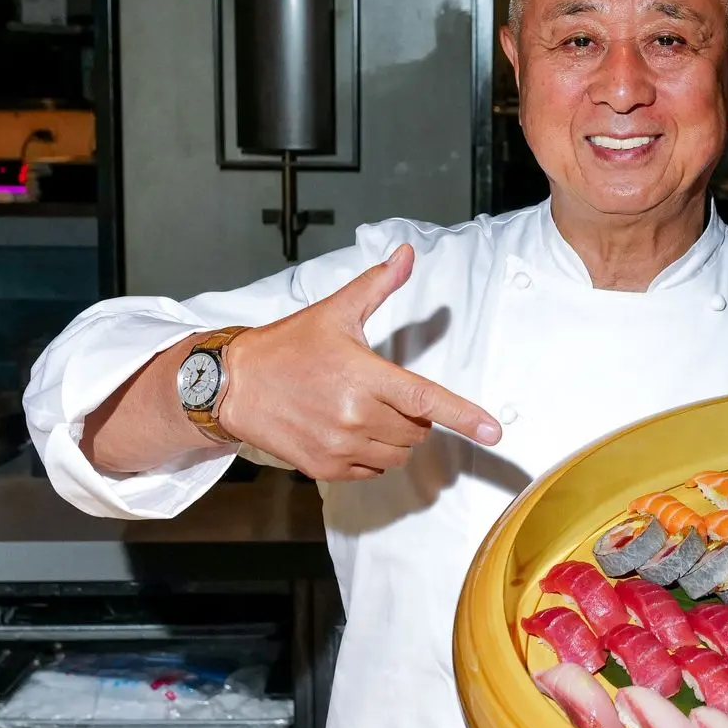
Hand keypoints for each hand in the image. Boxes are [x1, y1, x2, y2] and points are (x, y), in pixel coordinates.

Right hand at [217, 244, 500, 479]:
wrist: (233, 385)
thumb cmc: (286, 347)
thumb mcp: (335, 312)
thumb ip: (377, 286)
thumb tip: (405, 255)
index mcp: (364, 376)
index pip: (427, 400)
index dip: (465, 417)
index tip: (495, 432)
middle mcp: (355, 415)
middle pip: (417, 430)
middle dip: (414, 415)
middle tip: (384, 394)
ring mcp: (340, 446)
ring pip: (399, 454)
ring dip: (397, 437)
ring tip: (368, 412)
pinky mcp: (325, 468)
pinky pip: (374, 471)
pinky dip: (374, 457)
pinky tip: (352, 432)